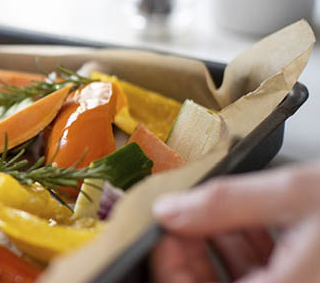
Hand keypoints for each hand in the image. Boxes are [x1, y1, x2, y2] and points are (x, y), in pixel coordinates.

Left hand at [151, 162, 319, 282]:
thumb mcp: (295, 195)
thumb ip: (227, 203)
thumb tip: (171, 209)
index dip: (169, 262)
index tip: (163, 226)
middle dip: (192, 253)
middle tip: (185, 215)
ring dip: (221, 250)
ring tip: (217, 213)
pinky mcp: (308, 278)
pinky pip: (267, 277)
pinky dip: (252, 254)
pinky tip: (251, 222)